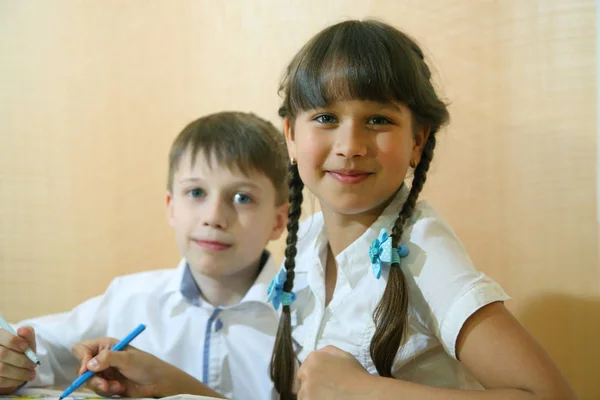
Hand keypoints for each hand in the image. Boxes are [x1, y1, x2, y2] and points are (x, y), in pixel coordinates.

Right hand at [0, 326, 36, 393]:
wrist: (13, 366)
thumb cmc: (20, 351)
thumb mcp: (26, 341)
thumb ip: (27, 334)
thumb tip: (22, 330)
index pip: (1, 336)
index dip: (14, 341)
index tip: (25, 347)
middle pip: (2, 354)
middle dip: (21, 360)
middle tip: (33, 365)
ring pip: (1, 369)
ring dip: (20, 373)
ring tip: (31, 374)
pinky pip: (0, 380)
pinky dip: (13, 381)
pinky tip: (21, 379)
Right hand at [72, 338, 223, 397]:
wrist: (157, 382)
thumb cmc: (145, 365)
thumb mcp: (127, 359)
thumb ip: (108, 358)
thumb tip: (89, 364)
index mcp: (106, 345)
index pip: (82, 348)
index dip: (81, 358)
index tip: (86, 370)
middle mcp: (102, 357)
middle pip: (82, 368)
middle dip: (92, 378)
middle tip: (104, 384)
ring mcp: (104, 371)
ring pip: (89, 381)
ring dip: (101, 386)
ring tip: (116, 387)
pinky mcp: (107, 384)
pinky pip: (98, 389)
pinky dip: (107, 390)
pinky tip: (119, 389)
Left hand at [297, 346, 376, 399]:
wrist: (364, 393)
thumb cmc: (356, 375)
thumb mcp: (344, 355)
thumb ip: (327, 352)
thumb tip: (317, 354)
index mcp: (314, 357)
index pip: (304, 369)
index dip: (313, 377)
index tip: (321, 382)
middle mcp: (307, 371)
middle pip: (302, 381)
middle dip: (311, 385)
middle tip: (325, 390)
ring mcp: (306, 388)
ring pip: (303, 394)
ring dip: (311, 395)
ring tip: (326, 396)